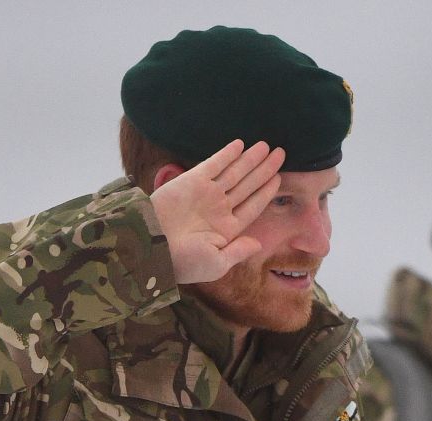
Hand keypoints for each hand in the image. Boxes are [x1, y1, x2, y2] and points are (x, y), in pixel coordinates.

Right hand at [150, 140, 285, 283]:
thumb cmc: (183, 262)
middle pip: (248, 185)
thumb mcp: (216, 264)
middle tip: (281, 154)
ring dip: (250, 159)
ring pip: (235, 173)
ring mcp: (206, 194)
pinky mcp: (191, 181)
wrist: (150, 246)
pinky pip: (214, 165)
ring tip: (266, 147)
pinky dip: (227, 154)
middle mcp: (219, 209)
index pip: (252, 206)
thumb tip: (258, 244)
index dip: (266, 192)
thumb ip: (238, 251)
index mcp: (227, 229)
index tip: (279, 179)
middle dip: (264, 170)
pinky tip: (241, 145)